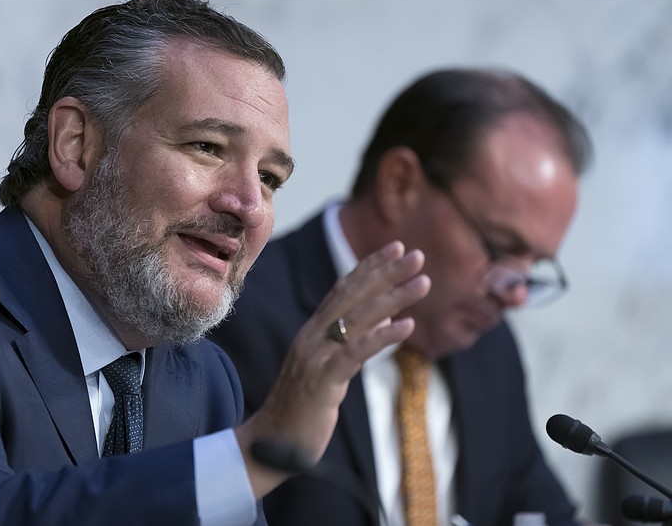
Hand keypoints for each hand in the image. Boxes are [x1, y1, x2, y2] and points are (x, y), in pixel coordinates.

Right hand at [235, 241, 430, 496]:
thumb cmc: (302, 409)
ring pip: (357, 318)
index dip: (369, 267)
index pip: (343, 289)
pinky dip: (383, 336)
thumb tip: (387, 316)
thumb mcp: (329, 369)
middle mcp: (312, 336)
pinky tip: (408, 326)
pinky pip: (355, 352)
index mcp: (313, 331)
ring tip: (422, 282)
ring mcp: (315, 357)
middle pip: (352, 296)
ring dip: (393, 297)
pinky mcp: (322, 381)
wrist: (270, 446)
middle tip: (417, 254)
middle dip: (386, 272)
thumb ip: (352, 341)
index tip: (395, 247)